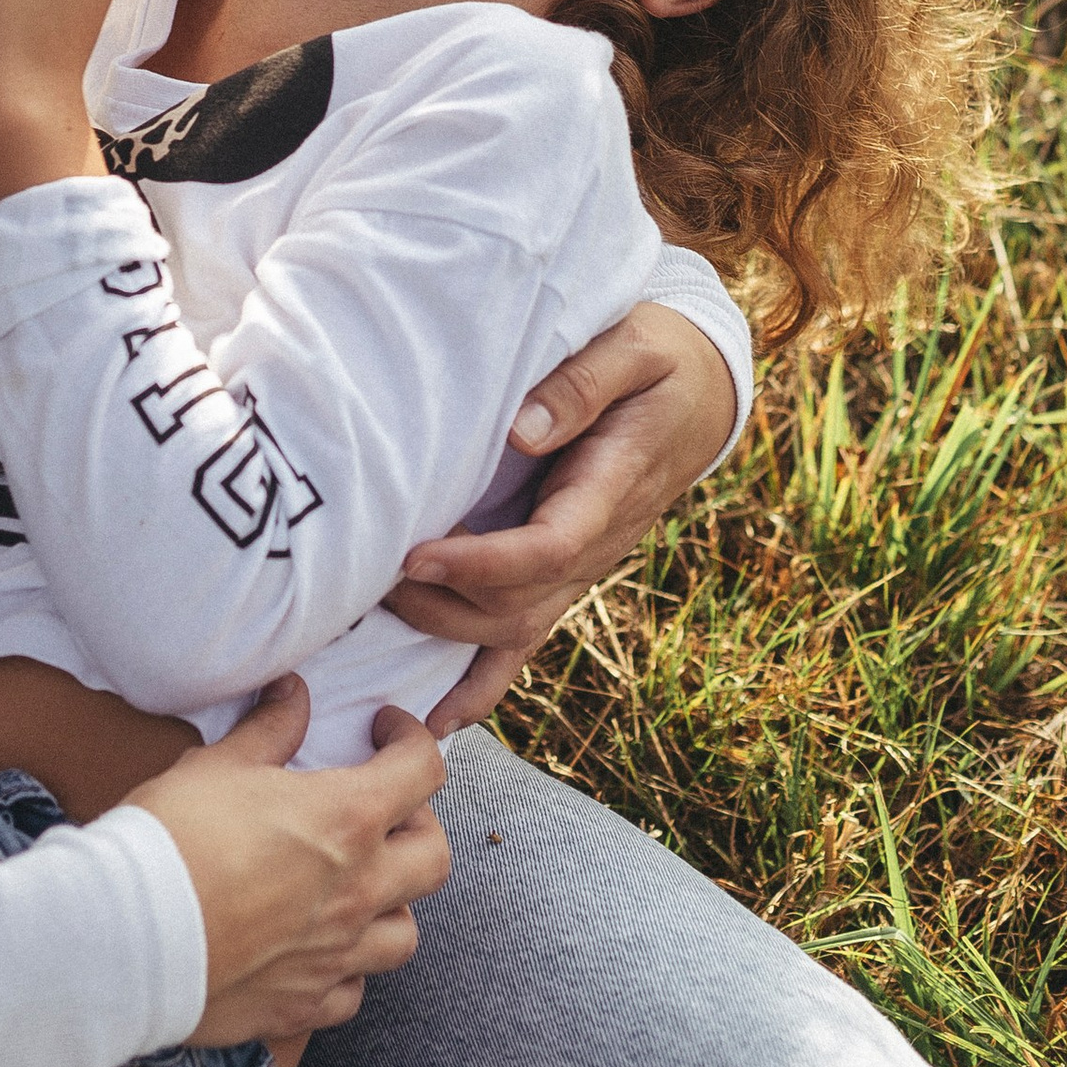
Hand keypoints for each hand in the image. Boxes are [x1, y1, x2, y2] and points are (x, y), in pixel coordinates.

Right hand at [130, 681, 451, 1046]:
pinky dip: (345, 970)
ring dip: (390, 905)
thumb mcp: (218, 764)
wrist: (123, 936)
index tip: (383, 731)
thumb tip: (293, 694)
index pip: (422, 770)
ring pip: (404, 935)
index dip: (412, 739)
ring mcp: (335, 956)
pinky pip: (352, 992)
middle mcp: (358, 891)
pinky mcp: (303, 1007)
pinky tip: (316, 951)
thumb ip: (269, 729)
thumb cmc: (171, 837)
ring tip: (354, 887)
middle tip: (380, 811)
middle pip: (434, 857)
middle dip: (418, 825)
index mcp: (346, 820)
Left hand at [381, 304, 740, 731]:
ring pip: (514, 629)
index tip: (416, 554)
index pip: (548, 546)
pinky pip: (525, 638)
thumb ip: (581, 385)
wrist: (698, 395)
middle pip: (518, 603)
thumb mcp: (633, 349)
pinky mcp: (566, 573)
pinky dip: (482, 683)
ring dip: (444, 633)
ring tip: (373, 613)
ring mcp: (582, 566)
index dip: (481, 562)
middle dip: (441, 601)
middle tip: (368, 577)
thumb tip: (520, 431)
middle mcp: (597, 541)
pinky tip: (438, 717)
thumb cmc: (657, 360)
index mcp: (612, 485)